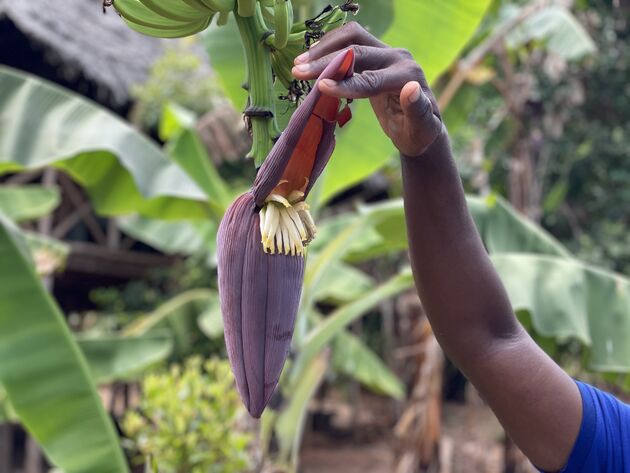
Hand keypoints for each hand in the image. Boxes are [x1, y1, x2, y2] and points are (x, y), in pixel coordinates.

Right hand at [292, 22, 443, 156]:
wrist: (420, 126)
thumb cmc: (420, 133)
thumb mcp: (422, 129)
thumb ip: (418, 110)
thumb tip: (411, 89)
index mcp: (407, 75)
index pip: (371, 77)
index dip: (345, 82)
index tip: (320, 87)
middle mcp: (397, 57)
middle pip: (358, 49)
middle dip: (326, 61)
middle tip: (297, 72)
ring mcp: (386, 52)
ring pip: (352, 37)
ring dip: (324, 47)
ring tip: (298, 64)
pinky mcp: (375, 53)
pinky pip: (350, 42)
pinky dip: (329, 47)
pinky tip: (311, 60)